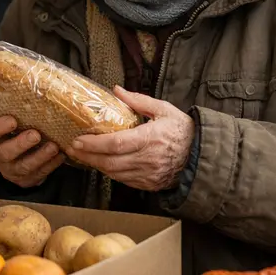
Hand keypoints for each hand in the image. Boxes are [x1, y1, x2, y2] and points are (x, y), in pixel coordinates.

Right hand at [0, 116, 64, 187]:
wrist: (15, 160)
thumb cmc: (17, 132)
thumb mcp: (12, 122)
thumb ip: (18, 110)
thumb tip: (39, 84)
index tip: (13, 120)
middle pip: (6, 152)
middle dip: (21, 144)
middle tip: (36, 134)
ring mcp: (12, 170)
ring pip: (24, 166)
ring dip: (40, 156)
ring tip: (54, 147)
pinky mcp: (25, 181)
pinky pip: (38, 175)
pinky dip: (50, 166)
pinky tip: (61, 156)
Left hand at [64, 86, 194, 191]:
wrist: (202, 155)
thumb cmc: (183, 130)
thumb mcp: (164, 109)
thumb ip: (138, 100)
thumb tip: (116, 90)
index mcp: (150, 139)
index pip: (116, 144)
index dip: (94, 144)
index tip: (78, 140)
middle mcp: (147, 159)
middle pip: (110, 162)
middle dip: (88, 156)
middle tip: (73, 148)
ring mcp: (148, 174)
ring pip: (114, 173)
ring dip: (96, 165)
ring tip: (83, 155)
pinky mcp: (149, 184)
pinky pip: (124, 181)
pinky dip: (110, 173)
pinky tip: (102, 164)